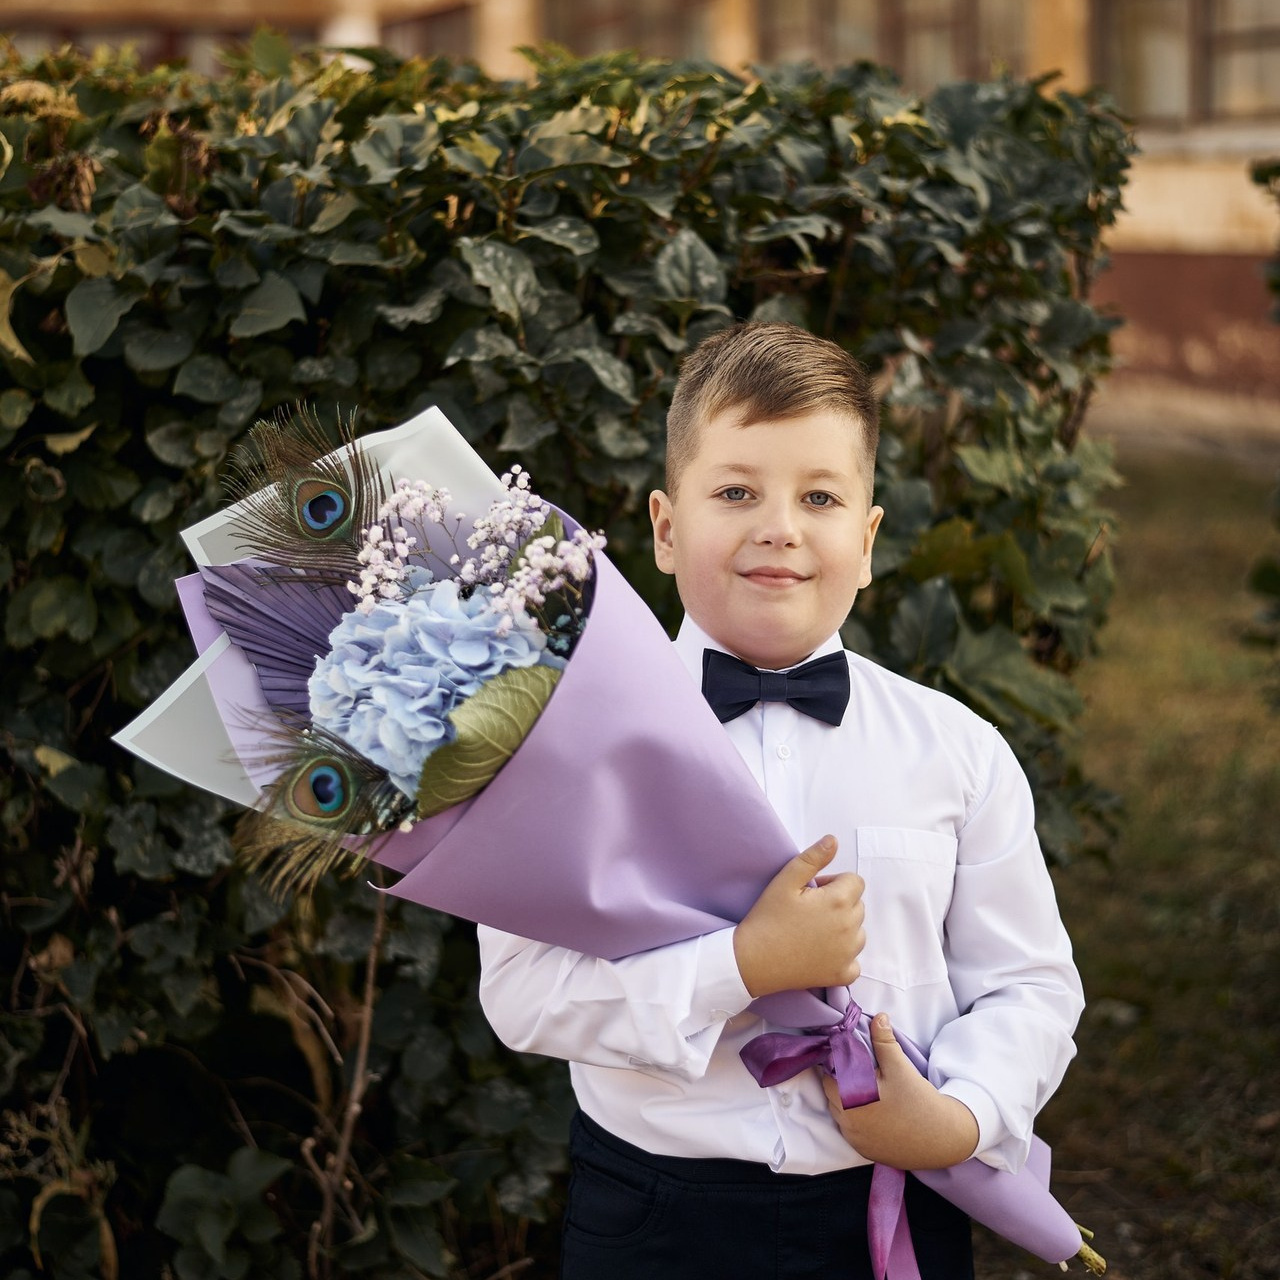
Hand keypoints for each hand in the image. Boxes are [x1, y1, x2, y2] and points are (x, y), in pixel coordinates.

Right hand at [733, 835, 864, 996]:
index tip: (812, 892)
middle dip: (839, 903)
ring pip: (858, 931)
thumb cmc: (767, 918)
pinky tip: (819, 953)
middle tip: (809, 911)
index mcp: (838, 900)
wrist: (752, 960)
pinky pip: (854, 961)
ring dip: (843, 928)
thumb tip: (833, 840)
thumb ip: (812, 858)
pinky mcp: (843, 974)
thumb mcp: (785, 880)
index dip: (834, 883)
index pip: (855, 881)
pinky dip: (842, 957)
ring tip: (813, 931)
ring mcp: (849, 954)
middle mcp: (850, 927)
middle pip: (857, 905)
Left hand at [820, 1013, 979, 1169]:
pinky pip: (851, 1130)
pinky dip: (857, 1119)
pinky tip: (874, 1110)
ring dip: (847, 1100)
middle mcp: (848, 1122)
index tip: (848, 1054)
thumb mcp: (900, 1066)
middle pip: (832, 1093)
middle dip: (842, 1079)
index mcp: (850, 1098)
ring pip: (840, 1112)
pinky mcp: (865, 1150)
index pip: (829, 1074)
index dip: (837, 1062)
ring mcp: (855, 1139)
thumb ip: (883, 1040)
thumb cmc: (919, 1100)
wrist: (943, 1139)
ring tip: (867, 1089)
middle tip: (860, 1069)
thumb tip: (878, 1018)